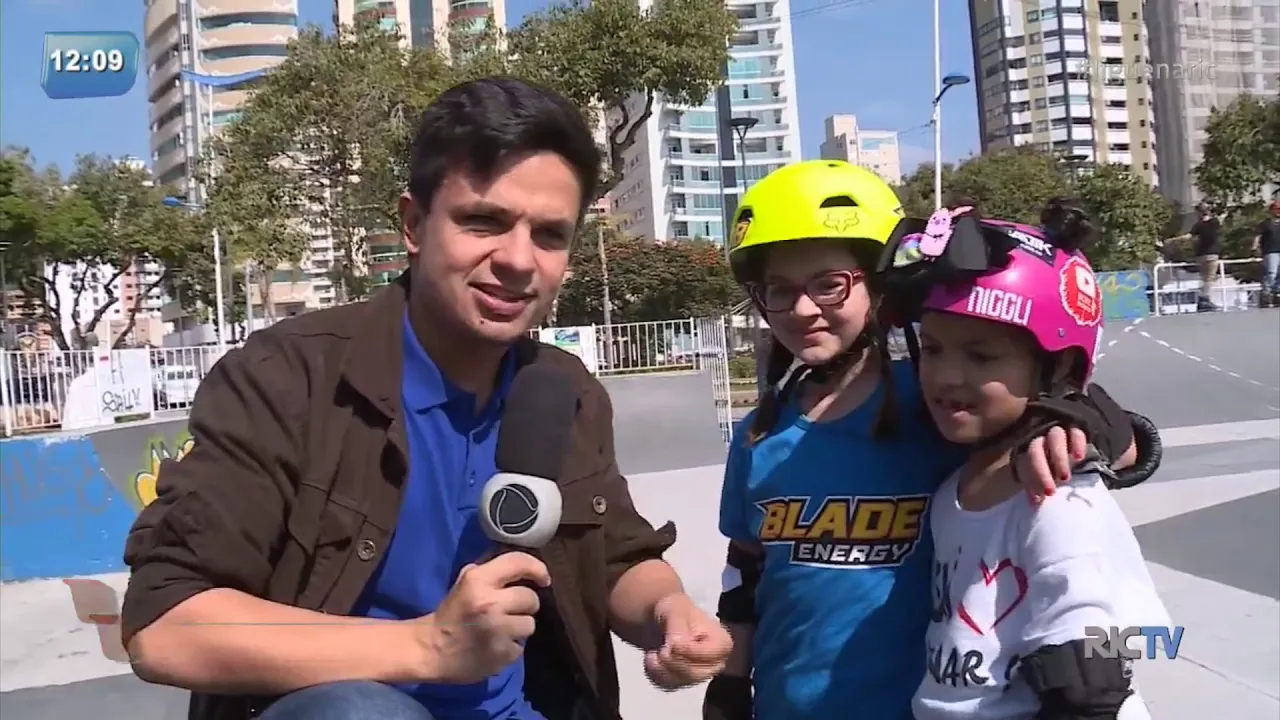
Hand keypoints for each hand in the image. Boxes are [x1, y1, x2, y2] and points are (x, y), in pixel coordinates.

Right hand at [417, 551, 549, 684]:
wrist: (431, 650)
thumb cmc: (451, 613)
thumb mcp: (465, 583)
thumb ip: (491, 572)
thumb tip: (523, 567)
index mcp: (478, 581)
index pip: (518, 563)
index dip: (537, 568)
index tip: (543, 579)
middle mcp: (490, 604)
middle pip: (531, 599)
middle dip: (524, 605)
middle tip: (509, 610)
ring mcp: (498, 631)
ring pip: (530, 624)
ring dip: (519, 628)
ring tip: (501, 630)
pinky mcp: (502, 655)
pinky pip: (520, 648)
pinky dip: (510, 648)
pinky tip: (495, 647)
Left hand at [644, 593, 732, 689]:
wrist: (662, 619)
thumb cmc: (675, 611)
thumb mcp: (675, 610)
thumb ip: (677, 626)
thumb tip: (676, 644)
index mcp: (722, 642)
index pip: (711, 654)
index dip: (690, 651)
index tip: (672, 643)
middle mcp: (715, 663)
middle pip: (695, 673)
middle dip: (673, 661)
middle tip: (662, 648)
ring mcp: (699, 675)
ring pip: (680, 681)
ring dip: (661, 667)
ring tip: (655, 652)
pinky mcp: (682, 682)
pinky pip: (667, 685)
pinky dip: (654, 673)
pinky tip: (652, 658)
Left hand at [1012, 425, 1087, 505]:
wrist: (1072, 440)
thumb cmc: (1054, 462)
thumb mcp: (1046, 473)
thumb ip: (1040, 483)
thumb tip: (1035, 502)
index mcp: (1028, 450)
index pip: (1023, 464)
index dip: (1029, 482)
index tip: (1036, 500)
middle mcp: (1040, 439)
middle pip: (1035, 452)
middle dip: (1041, 473)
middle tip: (1050, 492)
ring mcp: (1056, 431)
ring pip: (1054, 439)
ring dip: (1059, 459)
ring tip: (1065, 478)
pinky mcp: (1074, 427)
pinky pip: (1075, 432)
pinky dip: (1077, 444)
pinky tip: (1079, 458)